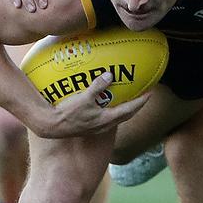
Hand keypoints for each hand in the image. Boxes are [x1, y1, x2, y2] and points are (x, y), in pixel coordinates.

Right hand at [33, 72, 150, 138]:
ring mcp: (97, 127)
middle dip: (136, 106)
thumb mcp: (84, 98)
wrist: (52, 126)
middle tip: (143, 96)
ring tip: (128, 99)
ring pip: (117, 118)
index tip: (150, 93)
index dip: (141, 101)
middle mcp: (104, 125)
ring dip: (125, 109)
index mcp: (107, 119)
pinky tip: (106, 103)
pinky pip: (107, 117)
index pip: (129, 109)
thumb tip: (110, 75)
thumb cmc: (68, 113)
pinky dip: (112, 110)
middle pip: (126, 115)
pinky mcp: (90, 127)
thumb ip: (97, 86)